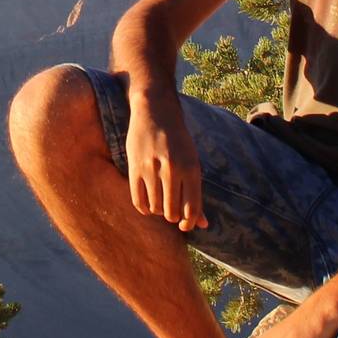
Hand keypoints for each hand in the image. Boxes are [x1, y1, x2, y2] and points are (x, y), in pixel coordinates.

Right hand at [125, 96, 207, 231]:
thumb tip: (203, 224)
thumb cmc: (178, 139)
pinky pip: (138, 201)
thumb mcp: (192, 162)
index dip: (189, 223)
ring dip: (158, 211)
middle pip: (172, 212)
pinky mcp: (135, 168)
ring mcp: (152, 169)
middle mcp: (172, 170)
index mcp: (191, 168)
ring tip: (160, 202)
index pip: (192, 209)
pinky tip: (148, 203)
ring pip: (155, 208)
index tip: (185, 226)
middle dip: (173, 217)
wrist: (155, 110)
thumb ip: (195, 194)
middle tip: (172, 211)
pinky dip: (144, 208)